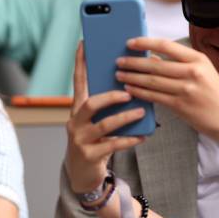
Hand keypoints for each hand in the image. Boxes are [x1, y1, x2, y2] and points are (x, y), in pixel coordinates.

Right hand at [65, 43, 145, 193]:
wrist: (82, 174)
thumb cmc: (96, 139)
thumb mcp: (99, 119)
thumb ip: (110, 103)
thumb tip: (133, 80)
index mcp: (78, 108)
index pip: (78, 81)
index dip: (80, 62)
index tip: (85, 43)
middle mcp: (75, 121)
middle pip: (90, 103)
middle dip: (110, 96)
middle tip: (129, 92)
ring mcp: (80, 139)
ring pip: (103, 125)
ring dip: (125, 117)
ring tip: (141, 111)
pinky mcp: (89, 155)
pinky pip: (113, 145)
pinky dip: (130, 139)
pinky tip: (143, 135)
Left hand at [115, 38, 218, 143]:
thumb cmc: (217, 94)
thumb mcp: (203, 72)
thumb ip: (180, 65)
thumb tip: (152, 59)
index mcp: (198, 59)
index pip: (166, 45)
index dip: (145, 42)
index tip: (131, 42)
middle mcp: (192, 72)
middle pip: (155, 64)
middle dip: (133, 62)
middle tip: (119, 60)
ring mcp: (186, 89)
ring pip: (151, 81)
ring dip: (132, 77)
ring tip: (119, 74)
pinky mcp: (181, 106)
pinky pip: (154, 97)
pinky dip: (139, 92)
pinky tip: (130, 88)